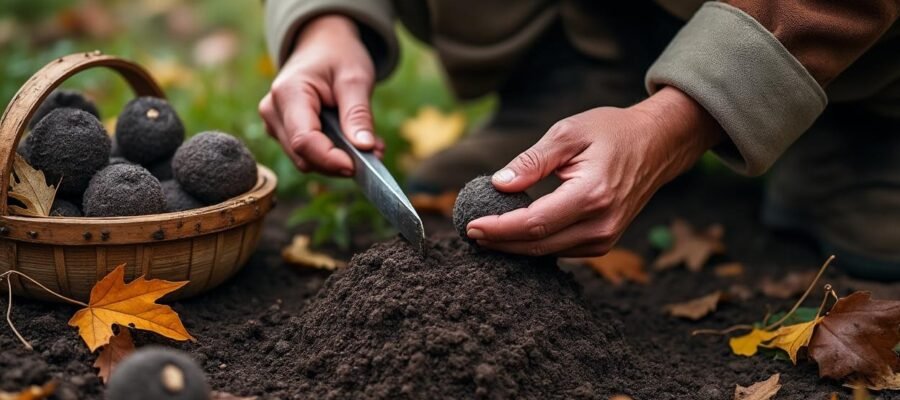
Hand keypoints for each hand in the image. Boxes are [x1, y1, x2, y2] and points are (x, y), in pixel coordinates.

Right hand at [259, 14, 383, 175]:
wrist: (321, 43)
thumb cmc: (338, 55)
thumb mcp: (355, 78)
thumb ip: (358, 114)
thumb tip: (364, 148)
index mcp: (288, 93)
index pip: (304, 141)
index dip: (330, 159)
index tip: (358, 166)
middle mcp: (273, 111)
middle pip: (303, 156)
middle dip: (340, 161)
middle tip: (377, 153)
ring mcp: (274, 123)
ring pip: (306, 160)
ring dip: (339, 160)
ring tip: (370, 144)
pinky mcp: (283, 131)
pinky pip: (307, 154)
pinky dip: (333, 154)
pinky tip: (355, 141)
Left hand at [465, 87, 722, 256]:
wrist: (657, 144)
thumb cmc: (611, 132)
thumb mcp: (568, 133)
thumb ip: (532, 160)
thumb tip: (499, 184)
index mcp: (592, 194)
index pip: (535, 222)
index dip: (500, 228)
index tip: (472, 225)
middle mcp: (601, 223)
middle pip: (538, 244)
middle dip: (500, 241)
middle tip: (470, 232)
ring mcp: (606, 237)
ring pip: (548, 252)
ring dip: (514, 245)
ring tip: (485, 232)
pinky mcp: (604, 242)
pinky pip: (561, 249)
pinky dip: (535, 244)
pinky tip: (514, 233)